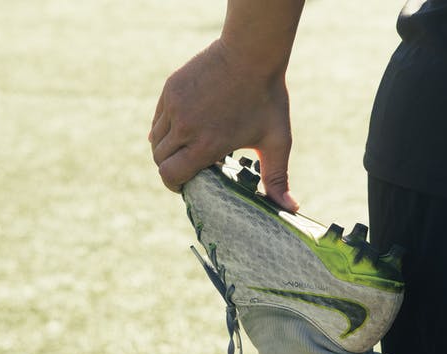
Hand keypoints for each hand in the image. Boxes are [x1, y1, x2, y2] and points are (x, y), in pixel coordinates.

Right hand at [149, 39, 298, 210]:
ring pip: (155, 138)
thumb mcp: (277, 140)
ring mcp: (174, 106)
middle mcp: (184, 127)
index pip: (170, 175)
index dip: (175, 184)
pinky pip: (159, 117)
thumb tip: (291, 209)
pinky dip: (166, 127)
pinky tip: (185, 127)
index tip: (187, 184)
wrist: (252, 51)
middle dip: (171, 167)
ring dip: (166, 148)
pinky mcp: (171, 89)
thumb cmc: (267, 97)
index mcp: (206, 144)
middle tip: (189, 167)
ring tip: (186, 148)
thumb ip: (278, 177)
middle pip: (159, 159)